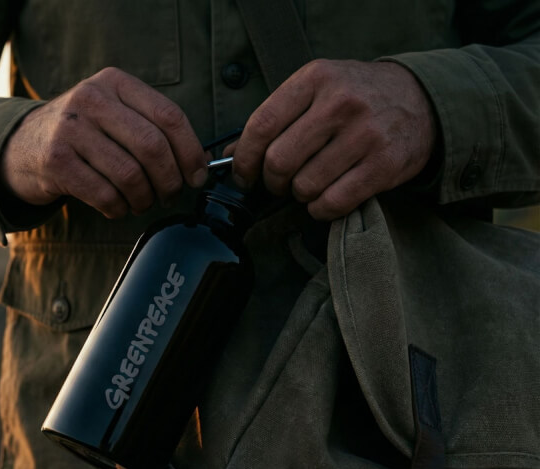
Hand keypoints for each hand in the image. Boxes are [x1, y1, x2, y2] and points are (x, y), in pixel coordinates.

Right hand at [0, 67, 207, 218]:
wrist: (21, 146)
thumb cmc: (82, 135)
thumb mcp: (113, 114)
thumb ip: (151, 127)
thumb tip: (200, 163)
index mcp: (114, 82)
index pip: (169, 116)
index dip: (191, 152)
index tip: (197, 176)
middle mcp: (90, 99)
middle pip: (153, 147)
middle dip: (170, 180)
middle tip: (169, 195)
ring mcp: (70, 130)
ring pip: (130, 175)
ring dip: (144, 199)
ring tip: (141, 202)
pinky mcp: (55, 162)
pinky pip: (105, 195)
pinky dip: (119, 209)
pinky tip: (117, 207)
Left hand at [230, 59, 437, 219]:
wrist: (420, 100)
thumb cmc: (355, 97)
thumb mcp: (315, 91)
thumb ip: (275, 119)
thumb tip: (228, 155)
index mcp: (315, 79)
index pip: (262, 125)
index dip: (244, 158)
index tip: (242, 174)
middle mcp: (341, 103)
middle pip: (280, 161)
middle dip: (272, 181)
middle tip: (279, 182)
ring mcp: (365, 134)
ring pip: (304, 186)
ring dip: (299, 195)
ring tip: (309, 184)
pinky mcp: (384, 165)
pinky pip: (333, 202)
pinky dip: (320, 209)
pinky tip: (325, 198)